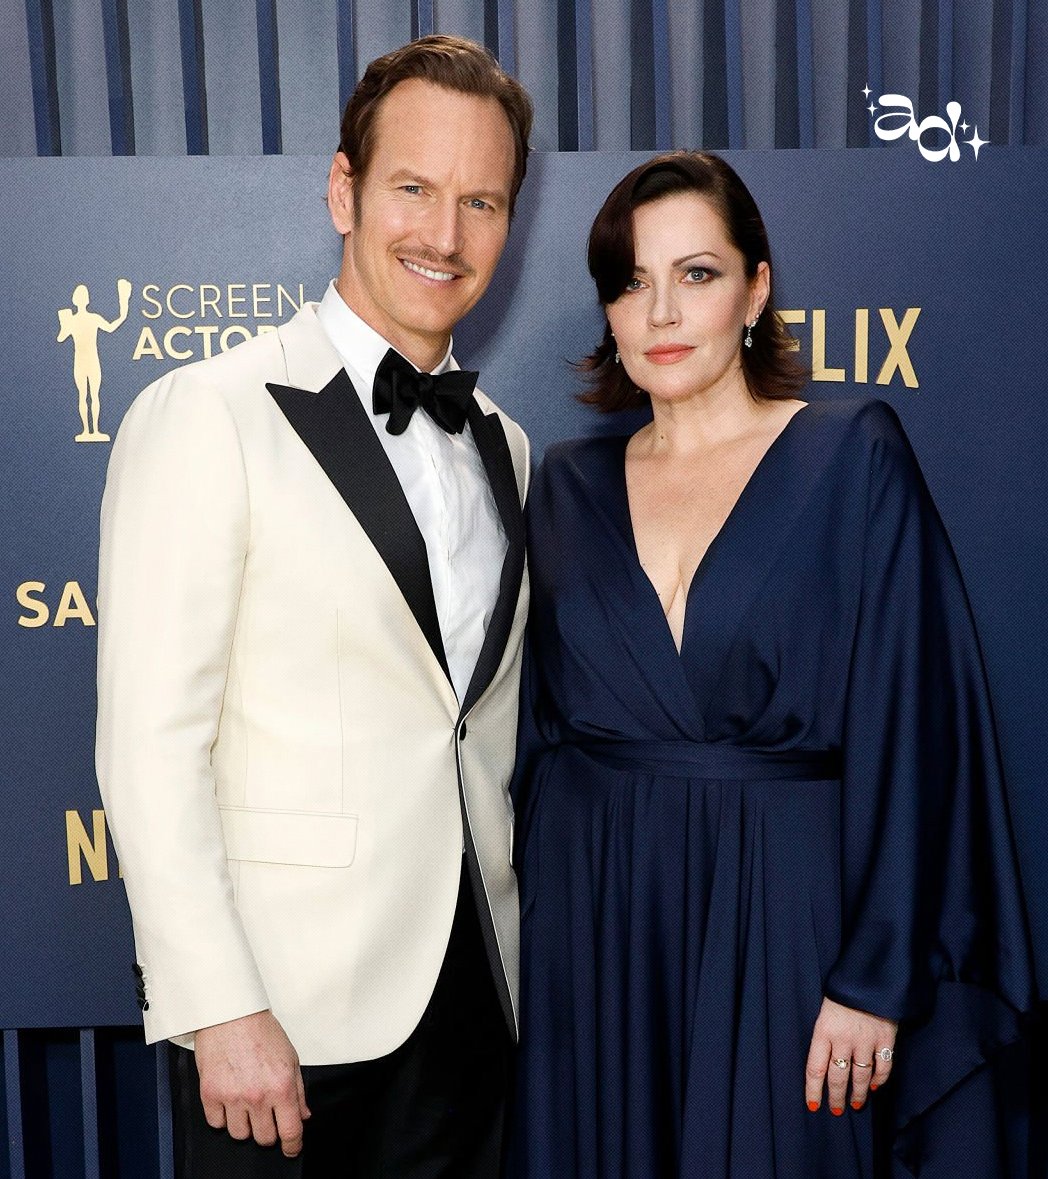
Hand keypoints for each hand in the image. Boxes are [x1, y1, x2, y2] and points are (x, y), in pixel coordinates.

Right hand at [194, 1010, 310, 1156]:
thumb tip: (303, 1115)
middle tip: (266, 1115)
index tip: (291, 1149)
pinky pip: (217, 1124)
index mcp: (282, 1086)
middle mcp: (258, 1096)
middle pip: (264, 1138)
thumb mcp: (290, 1057)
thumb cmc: (261, 1031)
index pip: (290, 1131)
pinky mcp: (210, 1094)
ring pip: (239, 1134)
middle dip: (267, 1131)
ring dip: (244, 1124)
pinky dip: (223, 1116)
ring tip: (245, 1103)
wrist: (231, 1014)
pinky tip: (228, 1099)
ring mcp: (232, 1097)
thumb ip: (298, 1090)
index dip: (293, 1146)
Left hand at [805, 996, 896, 1114]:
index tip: (813, 1106)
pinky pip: (883, 1067)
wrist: (869, 974)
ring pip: (860, 1076)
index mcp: (823, 1030)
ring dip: (857, 1093)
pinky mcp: (885, 1039)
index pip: (814, 1068)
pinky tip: (874, 1087)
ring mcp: (866, 1040)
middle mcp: (843, 1039)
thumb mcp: (825, 1011)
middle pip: (838, 1077)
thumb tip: (822, 1064)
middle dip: (836, 1097)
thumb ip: (824, 1036)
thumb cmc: (841, 993)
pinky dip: (879, 1080)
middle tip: (836, 1110)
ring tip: (854, 1104)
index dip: (813, 1090)